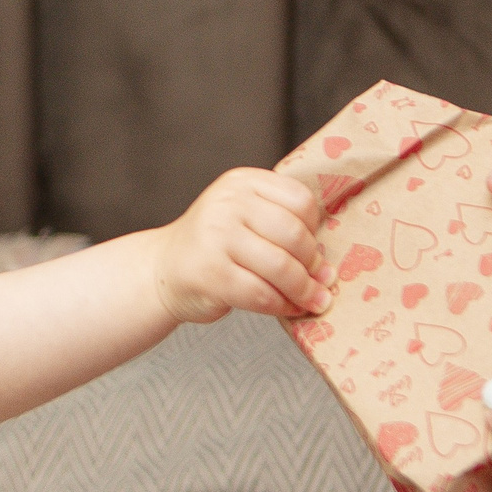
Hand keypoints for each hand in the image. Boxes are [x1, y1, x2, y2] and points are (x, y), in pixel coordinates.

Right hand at [154, 168, 330, 323]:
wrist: (163, 270)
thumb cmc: (214, 246)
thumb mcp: (243, 217)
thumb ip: (281, 225)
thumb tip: (328, 268)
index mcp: (241, 182)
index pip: (300, 200)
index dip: (314, 229)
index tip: (310, 249)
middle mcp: (226, 203)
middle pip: (294, 234)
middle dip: (313, 264)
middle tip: (319, 280)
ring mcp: (215, 237)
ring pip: (281, 267)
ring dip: (304, 290)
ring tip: (314, 300)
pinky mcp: (210, 274)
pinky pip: (262, 294)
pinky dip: (282, 306)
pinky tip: (288, 308)